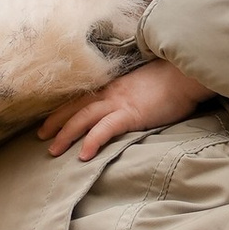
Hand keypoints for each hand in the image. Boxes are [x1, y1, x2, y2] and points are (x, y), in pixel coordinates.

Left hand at [41, 57, 210, 159]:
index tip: (50, 120)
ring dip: (65, 134)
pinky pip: (106, 128)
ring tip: (53, 151)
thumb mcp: (145, 87)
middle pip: (75, 107)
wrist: (187, 74)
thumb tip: (130, 106)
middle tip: (41, 137)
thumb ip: (132, 96)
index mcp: (114, 87)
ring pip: (83, 117)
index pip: (82, 98)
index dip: (64, 109)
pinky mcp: (131, 113)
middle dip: (55, 122)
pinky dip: (92, 141)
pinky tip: (83, 155)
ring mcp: (120, 102)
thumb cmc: (172, 81)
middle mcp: (111, 93)